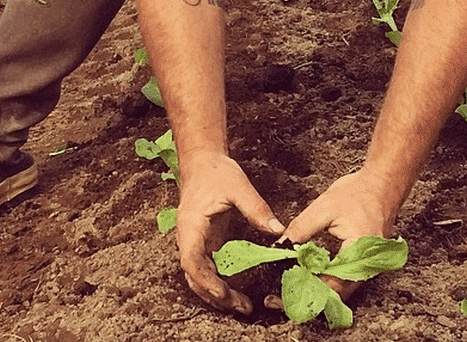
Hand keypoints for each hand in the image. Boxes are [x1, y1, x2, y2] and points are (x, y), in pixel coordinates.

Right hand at [176, 151, 284, 314]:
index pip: (191, 260)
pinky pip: (206, 267)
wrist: (202, 161)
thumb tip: (278, 230)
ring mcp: (194, 241)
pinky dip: (218, 281)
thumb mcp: (238, 186)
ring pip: (198, 275)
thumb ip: (256, 208)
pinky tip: (235, 290)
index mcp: (191, 224)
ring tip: (241, 305)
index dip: (205, 280)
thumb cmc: (215, 171)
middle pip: (194, 275)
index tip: (223, 292)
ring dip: (216, 292)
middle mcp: (188, 237)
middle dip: (215, 295)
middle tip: (241, 306)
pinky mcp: (203, 241)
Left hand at [283, 168, 400, 299]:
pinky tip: (311, 273)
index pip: (330, 283)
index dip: (306, 288)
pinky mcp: (364, 263)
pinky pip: (345, 279)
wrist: (382, 185)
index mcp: (358, 253)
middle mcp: (367, 266)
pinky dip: (328, 279)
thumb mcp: (324, 207)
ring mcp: (368, 267)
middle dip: (310, 293)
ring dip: (318, 288)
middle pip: (336, 293)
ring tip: (294, 282)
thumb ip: (301, 228)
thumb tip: (282, 244)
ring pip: (341, 289)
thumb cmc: (358, 193)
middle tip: (283, 293)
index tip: (285, 288)